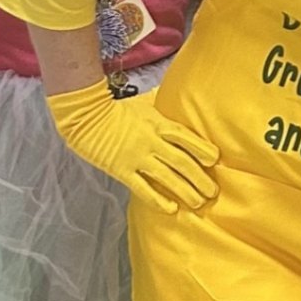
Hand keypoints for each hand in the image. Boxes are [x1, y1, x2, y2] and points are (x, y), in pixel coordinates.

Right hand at [44, 82, 218, 212]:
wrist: (85, 116)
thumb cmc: (117, 108)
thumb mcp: (144, 101)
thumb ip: (163, 102)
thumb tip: (180, 91)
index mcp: (159, 124)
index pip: (186, 138)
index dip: (202, 149)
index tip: (215, 160)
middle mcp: (151, 142)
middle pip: (182, 162)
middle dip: (200, 178)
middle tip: (213, 192)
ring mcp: (136, 157)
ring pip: (167, 177)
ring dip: (185, 191)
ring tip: (199, 203)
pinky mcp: (121, 170)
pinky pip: (143, 188)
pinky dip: (158, 200)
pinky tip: (171, 209)